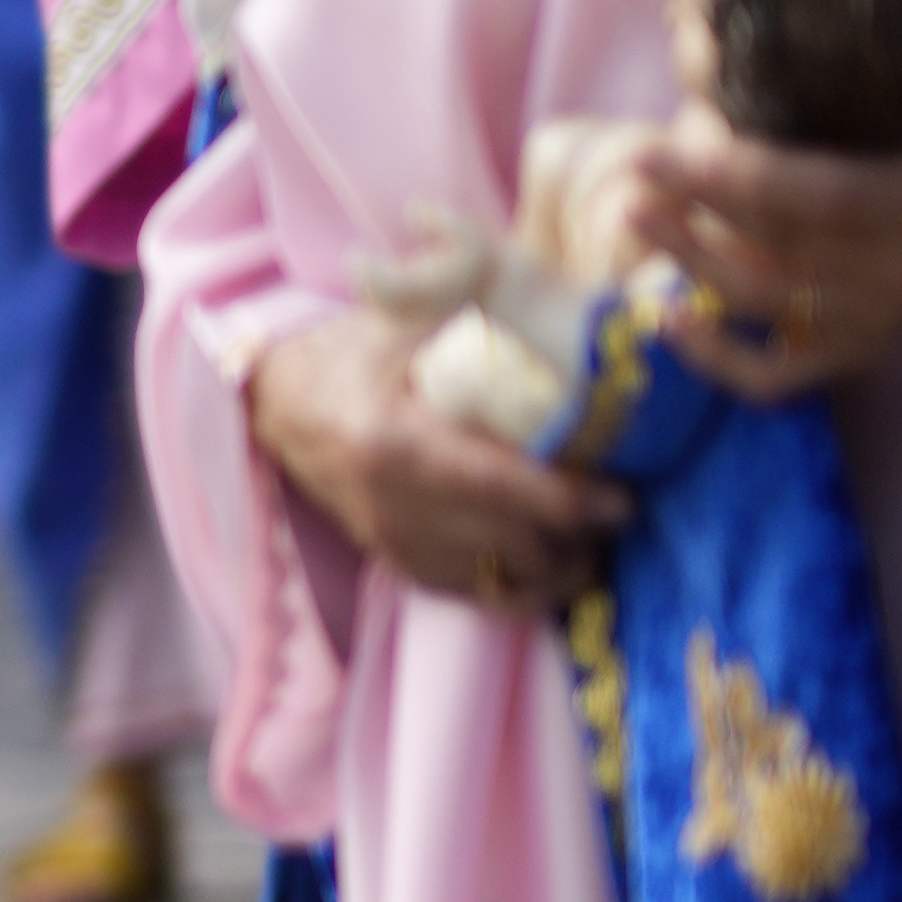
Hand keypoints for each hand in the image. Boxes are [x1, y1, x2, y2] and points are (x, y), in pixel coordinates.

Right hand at [244, 308, 629, 615]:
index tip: (624, 497)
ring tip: (595, 540)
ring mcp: (391, 540)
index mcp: (394, 443)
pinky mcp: (394, 560)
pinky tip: (553, 563)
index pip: (503, 488)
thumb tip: (554, 309)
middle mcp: (390, 505)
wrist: (278, 401)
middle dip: (579, 538)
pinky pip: (473, 592)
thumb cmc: (352, 352)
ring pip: (500, 578)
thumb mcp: (405, 319)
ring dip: (558, 567)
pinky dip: (521, 586)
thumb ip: (469, 309)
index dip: (574, 500)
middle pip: (514, 543)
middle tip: (621, 512)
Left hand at [633, 4, 901, 400]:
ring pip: (761, 302)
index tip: (671, 141)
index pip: (816, 200)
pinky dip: (719, 362)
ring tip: (629, 214)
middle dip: (694, 213)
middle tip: (631, 171)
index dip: (740, 177)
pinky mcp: (849, 352)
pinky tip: (668, 317)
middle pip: (774, 250)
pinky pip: (775, 376)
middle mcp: (886, 277)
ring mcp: (864, 323)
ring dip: (691, 264)